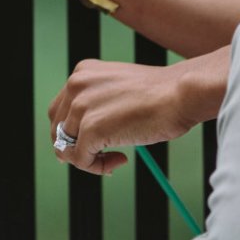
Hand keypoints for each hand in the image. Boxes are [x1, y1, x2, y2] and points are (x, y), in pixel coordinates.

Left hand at [47, 57, 210, 174]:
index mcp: (82, 72)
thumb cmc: (161, 95)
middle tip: (102, 156)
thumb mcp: (119, 90)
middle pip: (58, 130)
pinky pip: (81, 160)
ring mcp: (81, 107)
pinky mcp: (90, 129)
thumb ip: (98, 106)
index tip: (96, 143)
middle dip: (77, 148)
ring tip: (116, 159)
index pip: (60, 111)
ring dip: (90, 160)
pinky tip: (121, 160)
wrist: (181, 94)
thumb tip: (79, 142)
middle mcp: (75, 85)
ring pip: (68, 148)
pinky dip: (98, 167)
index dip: (74, 133)